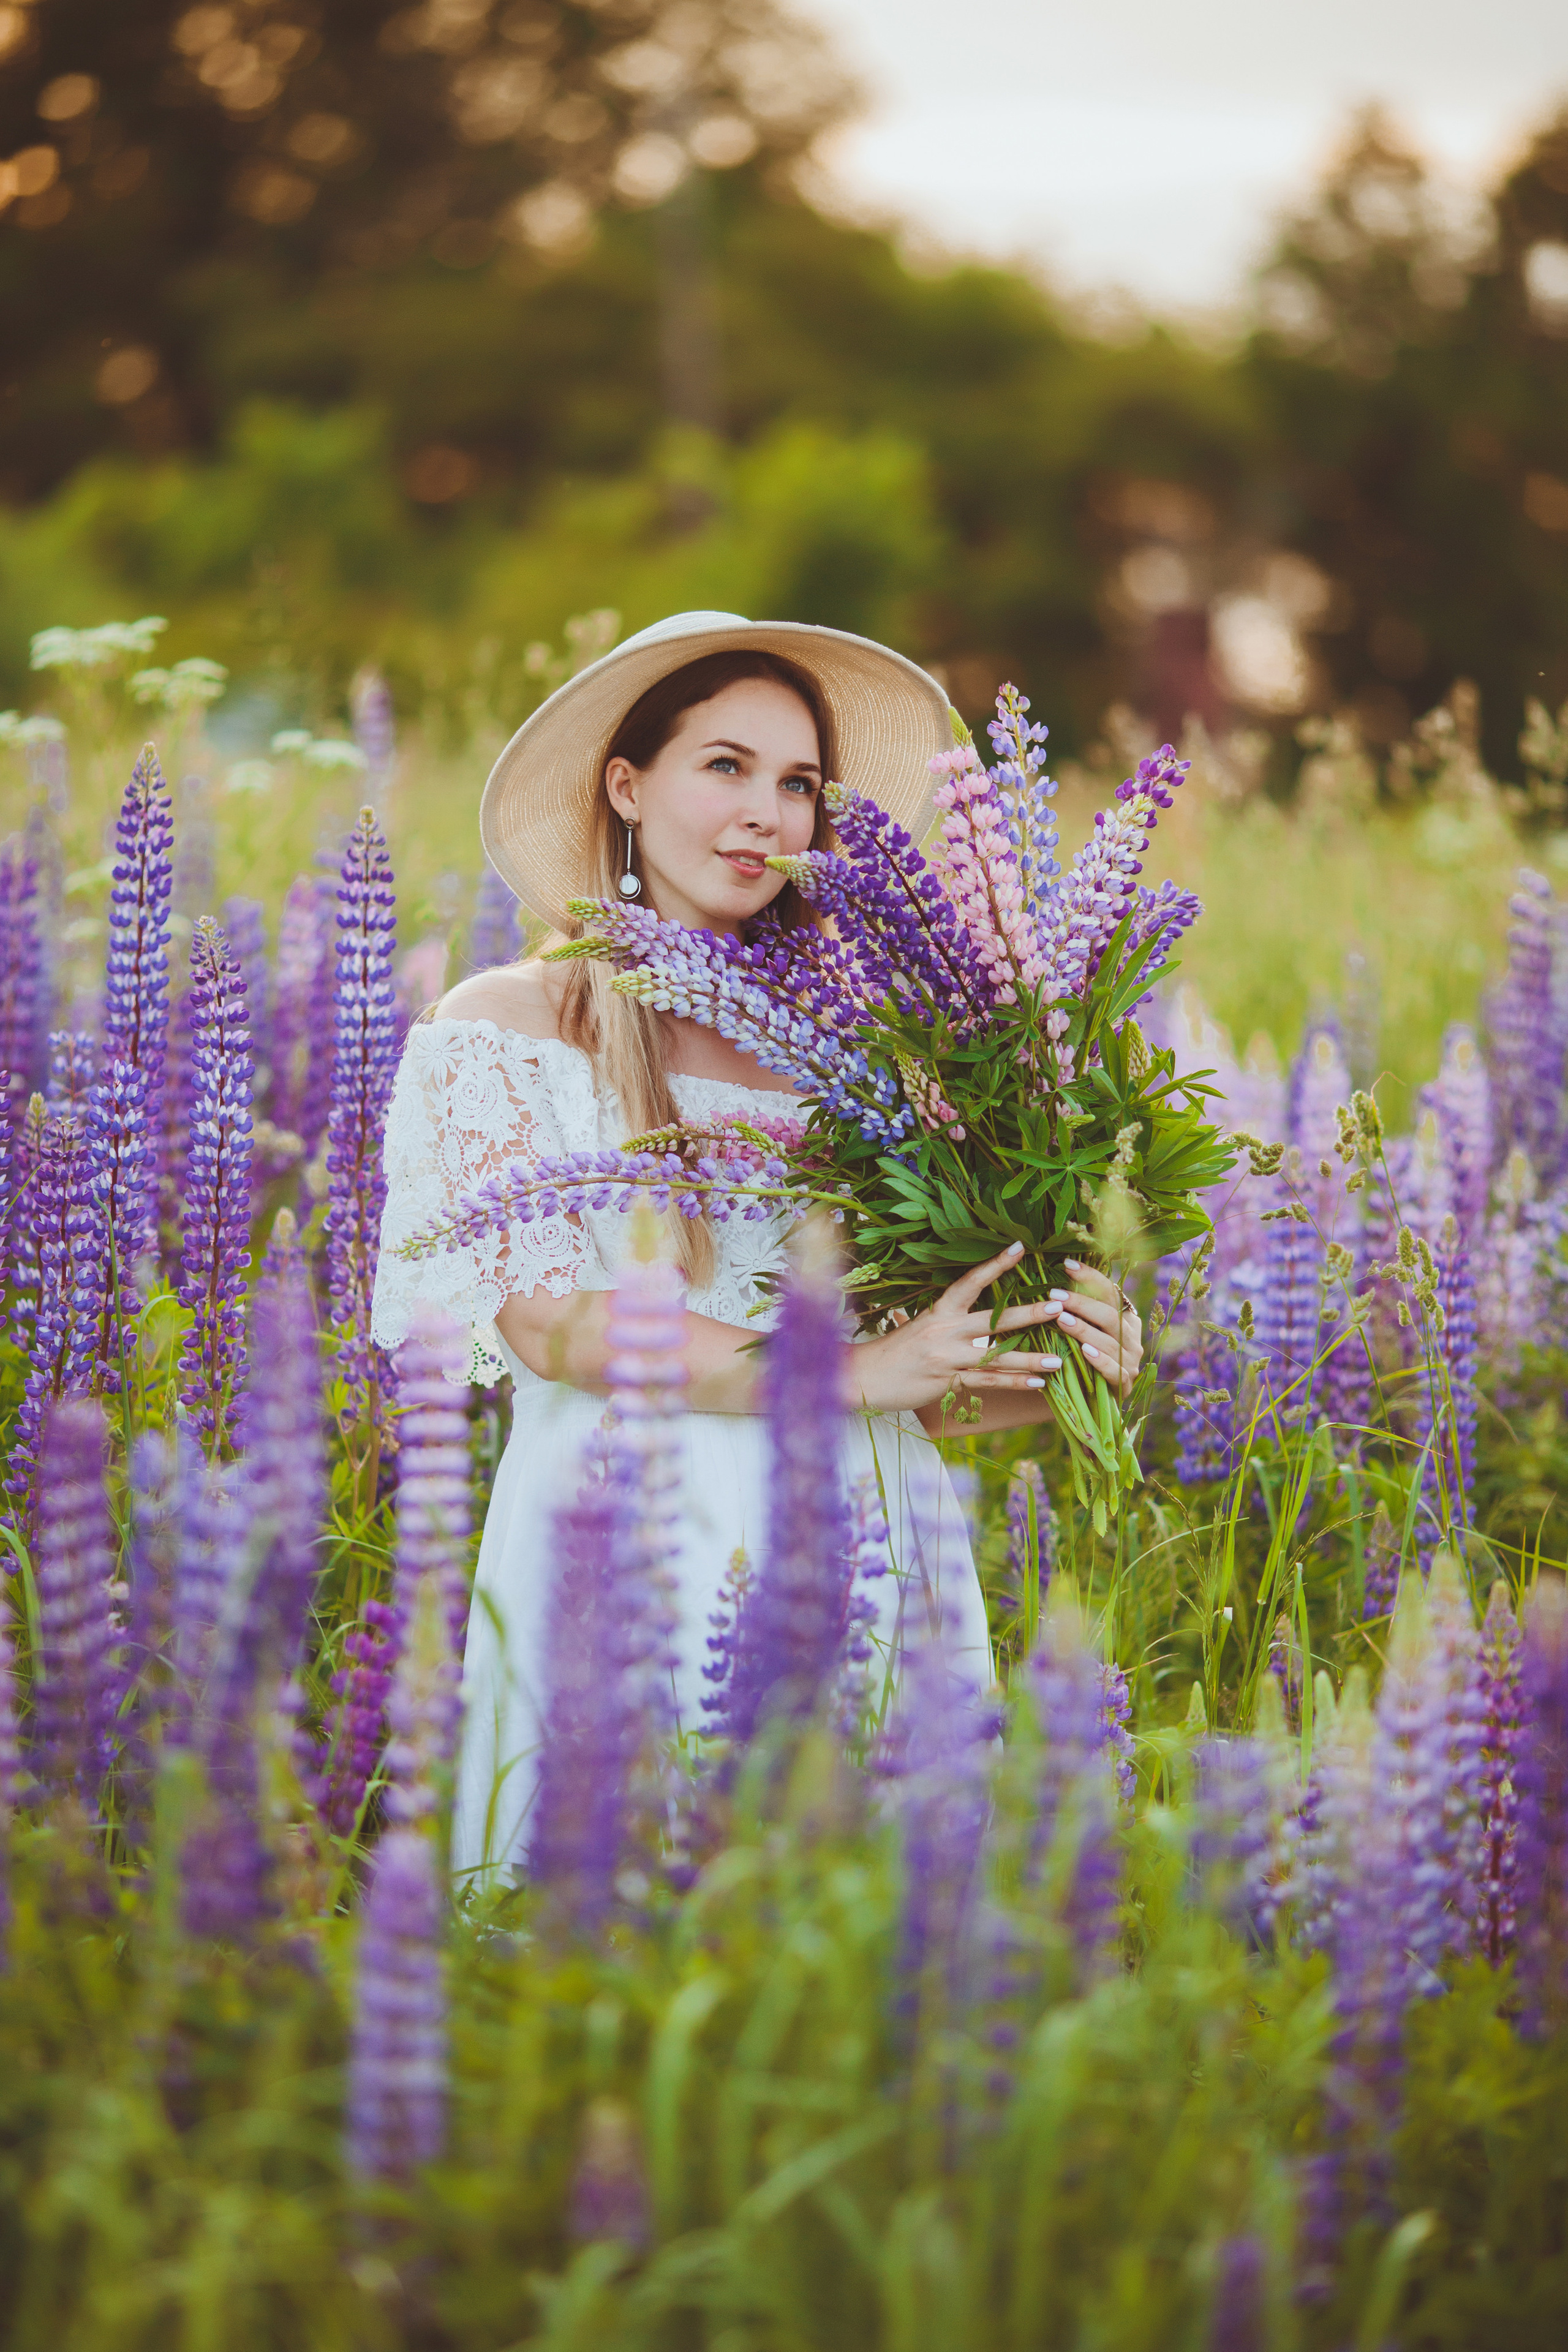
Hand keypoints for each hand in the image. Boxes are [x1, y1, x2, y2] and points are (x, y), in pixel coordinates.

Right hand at [847, 1241, 1062, 1414]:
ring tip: (1059, 1359)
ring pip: (996, 1357)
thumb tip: (969, 1311)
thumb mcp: (916, 1326)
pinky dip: (1013, 1383)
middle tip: (1058, 1306)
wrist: (861, 1377)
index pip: (971, 1281)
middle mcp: (944, 1330)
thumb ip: (944, 1319)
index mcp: (938, 1310)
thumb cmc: (892, 1351)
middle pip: (994, 1320)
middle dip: (1029, 1313)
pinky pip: (987, 1383)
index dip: (996, 1264)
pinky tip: (1037, 1383)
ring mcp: (947, 1357)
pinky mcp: (947, 1382)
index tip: (1021, 1247)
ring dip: (1030, 1358)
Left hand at [1037, 1260, 1143, 1397]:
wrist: (1085, 1396)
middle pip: (1109, 1315)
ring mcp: (1131, 1361)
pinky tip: (1084, 1351)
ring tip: (1061, 1319)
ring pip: (1109, 1341)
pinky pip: (1114, 1370)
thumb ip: (1075, 1307)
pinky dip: (1100, 1360)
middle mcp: (1131, 1336)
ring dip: (1084, 1329)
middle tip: (1055, 1295)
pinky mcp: (1125, 1383)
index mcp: (1124, 1317)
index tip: (1066, 1264)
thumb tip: (1050, 1272)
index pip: (1110, 1292)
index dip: (1090, 1277)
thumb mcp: (1078, 1328)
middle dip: (1081, 1303)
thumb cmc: (1078, 1355)